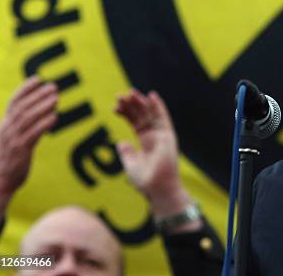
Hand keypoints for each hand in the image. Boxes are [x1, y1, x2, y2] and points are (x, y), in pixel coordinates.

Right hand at [0, 77, 57, 223]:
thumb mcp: (15, 137)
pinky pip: (33, 134)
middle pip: (23, 107)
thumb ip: (25, 124)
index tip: (38, 78)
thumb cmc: (11, 157)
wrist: (0, 181)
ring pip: (28, 118)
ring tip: (57, 98)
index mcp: (5, 124)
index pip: (14, 101)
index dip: (25, 89)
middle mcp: (7, 129)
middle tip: (54, 86)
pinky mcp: (20, 150)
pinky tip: (55, 117)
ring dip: (43, 106)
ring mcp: (13, 139)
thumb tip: (44, 110)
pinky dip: (44, 124)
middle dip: (38, 94)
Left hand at [115, 90, 199, 229]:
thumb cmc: (145, 181)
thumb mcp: (130, 165)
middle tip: (120, 95)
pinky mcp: (168, 136)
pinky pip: (163, 118)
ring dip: (142, 102)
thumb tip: (121, 143)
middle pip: (142, 115)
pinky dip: (159, 106)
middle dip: (131, 105)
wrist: (157, 189)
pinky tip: (152, 95)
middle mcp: (154, 136)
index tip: (114, 107)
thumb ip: (127, 153)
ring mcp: (161, 135)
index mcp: (145, 142)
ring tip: (131, 92)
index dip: (125, 113)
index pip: (135, 122)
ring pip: (151, 114)